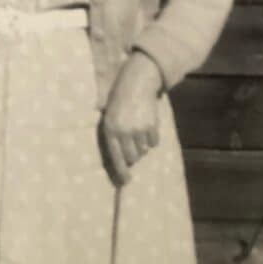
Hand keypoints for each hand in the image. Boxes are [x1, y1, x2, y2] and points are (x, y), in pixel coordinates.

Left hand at [100, 52, 161, 185]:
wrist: (137, 81)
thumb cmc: (120, 99)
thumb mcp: (110, 115)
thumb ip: (114, 134)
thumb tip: (123, 160)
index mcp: (109, 129)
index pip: (115, 157)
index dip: (121, 172)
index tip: (125, 182)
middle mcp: (123, 132)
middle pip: (132, 157)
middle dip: (133, 155)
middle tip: (133, 145)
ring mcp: (138, 130)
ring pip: (143, 151)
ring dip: (142, 145)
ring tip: (138, 131)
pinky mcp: (151, 126)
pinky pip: (153, 142)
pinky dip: (151, 138)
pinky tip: (147, 126)